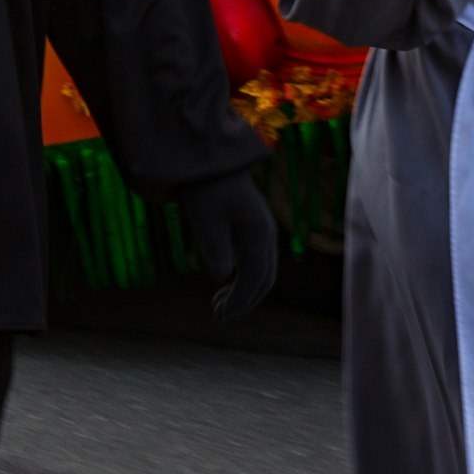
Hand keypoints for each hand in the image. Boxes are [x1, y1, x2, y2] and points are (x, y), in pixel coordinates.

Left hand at [174, 170, 278, 320]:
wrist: (211, 157)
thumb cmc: (206, 189)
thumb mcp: (206, 221)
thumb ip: (216, 252)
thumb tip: (222, 278)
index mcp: (259, 236)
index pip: (254, 281)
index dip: (238, 303)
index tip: (218, 316)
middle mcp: (268, 234)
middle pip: (264, 280)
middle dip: (244, 302)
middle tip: (218, 316)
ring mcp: (264, 229)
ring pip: (263, 271)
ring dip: (245, 291)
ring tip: (219, 303)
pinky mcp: (255, 225)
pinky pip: (257, 260)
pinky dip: (245, 277)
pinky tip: (226, 281)